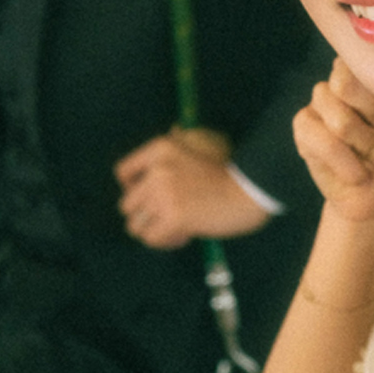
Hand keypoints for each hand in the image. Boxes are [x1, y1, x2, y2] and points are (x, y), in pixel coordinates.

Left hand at [114, 126, 269, 249]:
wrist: (250, 190)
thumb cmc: (230, 172)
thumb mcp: (201, 145)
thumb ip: (182, 141)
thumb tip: (173, 130)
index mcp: (161, 149)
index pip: (123, 172)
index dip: (130, 190)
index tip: (146, 200)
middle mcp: (157, 170)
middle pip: (127, 204)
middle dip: (146, 216)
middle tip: (168, 219)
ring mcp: (163, 194)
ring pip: (136, 226)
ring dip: (155, 231)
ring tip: (177, 229)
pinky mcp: (173, 217)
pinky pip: (152, 239)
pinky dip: (167, 242)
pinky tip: (186, 235)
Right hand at [292, 57, 373, 225]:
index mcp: (372, 69)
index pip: (365, 59)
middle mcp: (342, 81)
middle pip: (345, 83)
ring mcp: (320, 105)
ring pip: (338, 118)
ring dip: (370, 146)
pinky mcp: (305, 133)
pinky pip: (321, 141)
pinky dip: (347, 162)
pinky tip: (363, 176)